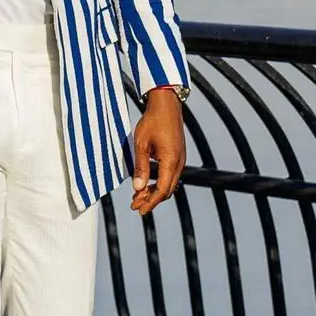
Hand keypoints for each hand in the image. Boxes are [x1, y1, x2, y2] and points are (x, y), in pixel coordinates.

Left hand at [131, 91, 186, 214]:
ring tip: (138, 196)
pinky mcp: (178, 155)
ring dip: (154, 192)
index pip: (162, 190)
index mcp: (171, 161)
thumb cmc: (152, 122)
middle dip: (151, 200)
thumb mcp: (141, 144)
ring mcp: (180, 159)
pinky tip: (147, 183)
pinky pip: (170, 175)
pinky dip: (159, 183)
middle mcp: (179, 162)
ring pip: (169, 184)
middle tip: (134, 205)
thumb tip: (137, 188)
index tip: (139, 210)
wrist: (166, 105)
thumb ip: (140, 167)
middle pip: (167, 190)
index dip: (150, 202)